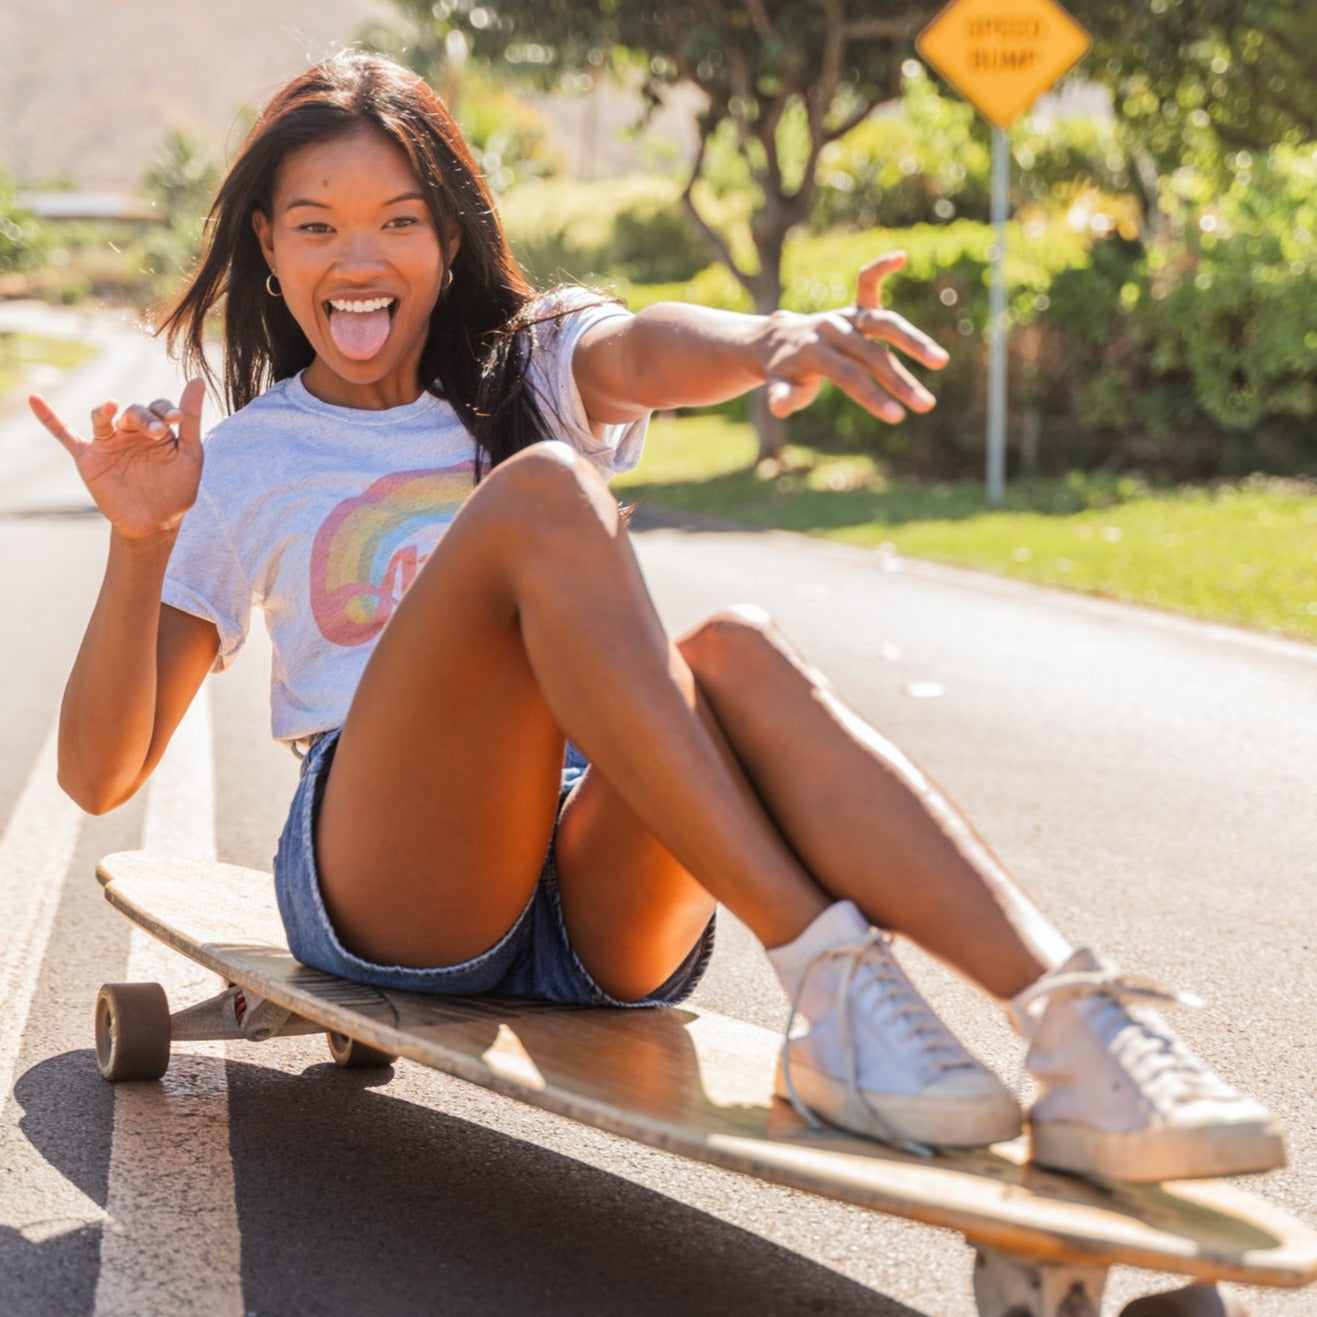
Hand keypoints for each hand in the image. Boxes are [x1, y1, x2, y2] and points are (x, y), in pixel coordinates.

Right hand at [29, 379, 204, 540]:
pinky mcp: (89, 459)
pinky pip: (65, 435)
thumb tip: (198, 381)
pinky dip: (50, 419)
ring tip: (111, 408)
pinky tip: (35, 399)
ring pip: (102, 418)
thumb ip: (191, 419)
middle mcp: (131, 432)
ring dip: (106, 411)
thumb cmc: (177, 489)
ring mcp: (109, 444)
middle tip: (158, 434)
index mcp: (156, 429)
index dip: (166, 410)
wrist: (155, 523)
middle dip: (144, 419)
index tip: (177, 419)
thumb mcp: (189, 454)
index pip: (158, 408)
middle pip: (133, 412)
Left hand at [763, 252, 948, 423]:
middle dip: (900, 380)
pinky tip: (901, 255)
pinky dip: (881, 268)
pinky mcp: (854, 309)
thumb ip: (780, 396)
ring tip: (942, 361)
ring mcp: (844, 317)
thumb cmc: (784, 372)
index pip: (848, 376)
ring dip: (914, 341)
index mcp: (812, 351)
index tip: (896, 417)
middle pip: (871, 354)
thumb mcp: (779, 387)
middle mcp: (830, 329)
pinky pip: (867, 283)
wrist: (777, 340)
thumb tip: (779, 406)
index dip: (872, 396)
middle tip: (927, 405)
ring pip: (883, 323)